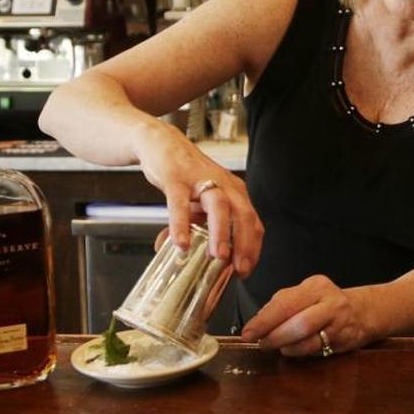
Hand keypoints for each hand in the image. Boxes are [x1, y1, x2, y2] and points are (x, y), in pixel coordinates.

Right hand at [135, 121, 262, 278]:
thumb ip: (194, 227)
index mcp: (234, 192)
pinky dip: (181, 224)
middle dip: (245, 244)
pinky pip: (180, 202)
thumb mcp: (197, 202)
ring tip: (219, 256)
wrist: (161, 143)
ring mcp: (200, 179)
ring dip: (221, 232)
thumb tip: (184, 256)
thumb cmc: (185, 175)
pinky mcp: (176, 177)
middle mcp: (223, 184)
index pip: (253, 222)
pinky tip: (180, 244)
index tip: (246, 271)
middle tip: (240, 269)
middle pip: (243, 214)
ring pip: (218, 206)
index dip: (253, 247)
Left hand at [240, 275, 373, 357]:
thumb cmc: (326, 304)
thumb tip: (257, 321)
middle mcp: (329, 301)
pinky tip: (291, 349)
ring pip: (307, 338)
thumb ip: (282, 304)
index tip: (248, 332)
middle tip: (260, 342)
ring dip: (285, 345)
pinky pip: (315, 349)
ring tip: (275, 346)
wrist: (363, 312)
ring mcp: (338, 321)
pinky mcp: (342, 339)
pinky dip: (298, 351)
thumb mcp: (306, 295)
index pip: (285, 303)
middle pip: (297, 322)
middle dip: (274, 335)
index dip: (264, 320)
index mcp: (315, 286)